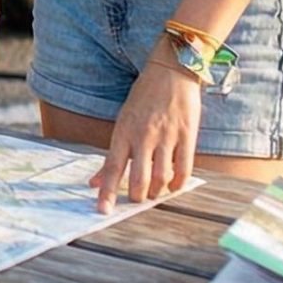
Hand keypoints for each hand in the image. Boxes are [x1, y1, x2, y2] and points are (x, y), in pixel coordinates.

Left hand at [90, 58, 201, 211]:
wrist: (171, 71)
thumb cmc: (144, 98)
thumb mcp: (123, 121)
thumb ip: (112, 155)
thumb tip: (94, 182)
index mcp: (124, 132)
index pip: (112, 168)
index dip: (107, 192)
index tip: (103, 211)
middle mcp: (143, 135)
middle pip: (139, 178)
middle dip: (136, 195)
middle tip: (136, 198)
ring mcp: (167, 135)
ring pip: (162, 177)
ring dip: (157, 192)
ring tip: (154, 193)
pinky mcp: (187, 134)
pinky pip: (184, 167)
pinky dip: (179, 183)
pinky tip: (174, 186)